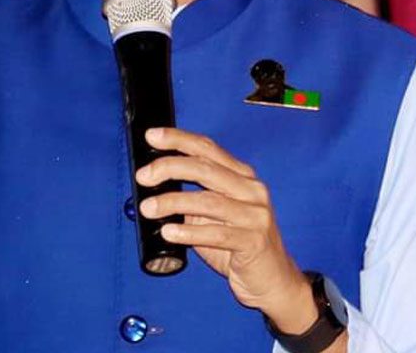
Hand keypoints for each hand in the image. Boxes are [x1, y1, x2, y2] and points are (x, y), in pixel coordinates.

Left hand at [136, 127, 317, 333]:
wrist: (272, 280)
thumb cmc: (237, 245)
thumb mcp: (213, 216)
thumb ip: (190, 198)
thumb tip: (153, 185)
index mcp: (242, 177)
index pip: (208, 149)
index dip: (179, 140)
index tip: (152, 136)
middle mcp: (252, 190)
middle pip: (206, 169)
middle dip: (170, 167)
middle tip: (143, 176)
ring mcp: (256, 215)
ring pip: (209, 201)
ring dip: (173, 202)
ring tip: (147, 209)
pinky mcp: (255, 241)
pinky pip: (217, 234)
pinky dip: (189, 232)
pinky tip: (169, 232)